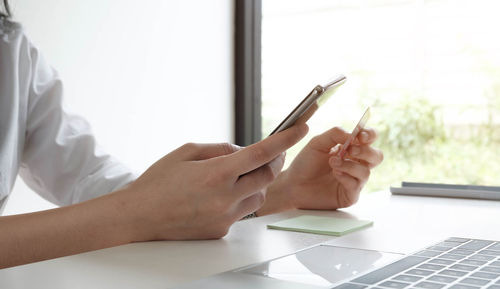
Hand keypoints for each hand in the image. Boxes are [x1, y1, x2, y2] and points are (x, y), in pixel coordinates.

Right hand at [120, 124, 307, 240]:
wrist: (138, 217)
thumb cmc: (158, 182)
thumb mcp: (187, 152)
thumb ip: (220, 149)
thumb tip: (243, 151)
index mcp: (216, 173)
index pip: (262, 153)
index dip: (286, 138)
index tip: (302, 127)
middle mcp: (225, 197)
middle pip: (268, 176)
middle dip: (275, 161)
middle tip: (273, 152)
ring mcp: (225, 217)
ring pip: (259, 196)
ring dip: (257, 182)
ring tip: (238, 176)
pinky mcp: (222, 230)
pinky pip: (242, 211)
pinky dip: (239, 199)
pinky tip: (220, 196)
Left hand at [257, 127, 382, 215]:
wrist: (293, 184)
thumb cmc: (305, 163)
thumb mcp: (318, 143)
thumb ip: (335, 134)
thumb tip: (352, 135)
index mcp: (350, 148)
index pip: (370, 139)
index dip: (370, 135)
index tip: (361, 136)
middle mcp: (355, 164)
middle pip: (376, 156)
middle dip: (366, 152)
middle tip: (349, 150)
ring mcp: (354, 180)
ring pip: (366, 171)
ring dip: (350, 165)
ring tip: (332, 163)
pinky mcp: (349, 195)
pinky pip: (356, 186)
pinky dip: (346, 178)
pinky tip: (335, 174)